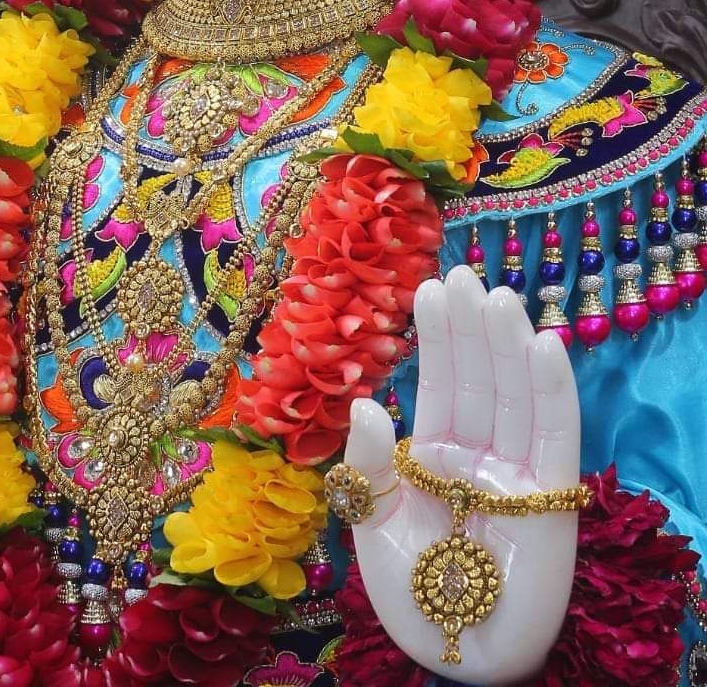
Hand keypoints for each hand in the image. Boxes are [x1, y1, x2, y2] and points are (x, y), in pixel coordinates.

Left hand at [347, 265, 580, 684]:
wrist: (452, 656)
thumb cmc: (409, 597)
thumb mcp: (371, 525)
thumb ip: (368, 465)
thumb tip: (366, 402)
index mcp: (434, 454)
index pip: (440, 382)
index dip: (438, 336)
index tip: (430, 285)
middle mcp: (478, 454)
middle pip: (479, 378)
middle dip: (471, 326)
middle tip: (463, 272)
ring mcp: (515, 473)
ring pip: (516, 395)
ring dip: (508, 344)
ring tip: (497, 296)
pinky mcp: (549, 499)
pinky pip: (555, 436)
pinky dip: (552, 389)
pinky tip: (543, 345)